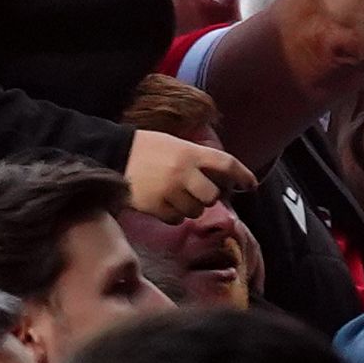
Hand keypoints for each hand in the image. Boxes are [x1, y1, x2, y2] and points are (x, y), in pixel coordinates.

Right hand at [123, 128, 253, 221]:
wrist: (112, 154)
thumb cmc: (145, 148)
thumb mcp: (173, 144)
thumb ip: (196, 159)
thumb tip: (220, 179)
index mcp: (189, 152)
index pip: (226, 164)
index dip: (243, 175)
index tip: (251, 184)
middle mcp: (182, 171)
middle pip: (213, 195)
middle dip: (208, 196)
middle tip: (196, 191)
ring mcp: (169, 190)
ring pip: (195, 210)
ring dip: (190, 206)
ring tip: (175, 195)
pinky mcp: (156, 205)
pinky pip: (176, 218)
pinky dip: (173, 214)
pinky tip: (163, 203)